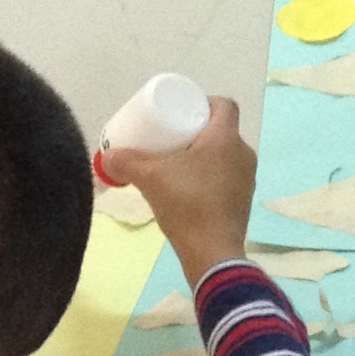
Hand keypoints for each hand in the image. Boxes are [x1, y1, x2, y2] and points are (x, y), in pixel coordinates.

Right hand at [114, 96, 255, 283]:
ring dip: (203, 155)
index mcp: (226, 139)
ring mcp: (247, 179)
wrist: (211, 253)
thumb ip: (126, 163)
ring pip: (224, 155)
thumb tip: (106, 156)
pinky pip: (227, 176)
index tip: (181, 114)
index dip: (204, 102)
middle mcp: (243, 154)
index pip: (224, 105)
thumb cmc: (186, 204)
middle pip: (221, 130)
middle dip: (196, 131)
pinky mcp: (243, 200)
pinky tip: (188, 188)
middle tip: (171, 139)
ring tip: (176, 164)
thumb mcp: (150, 178)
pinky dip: (209, 176)